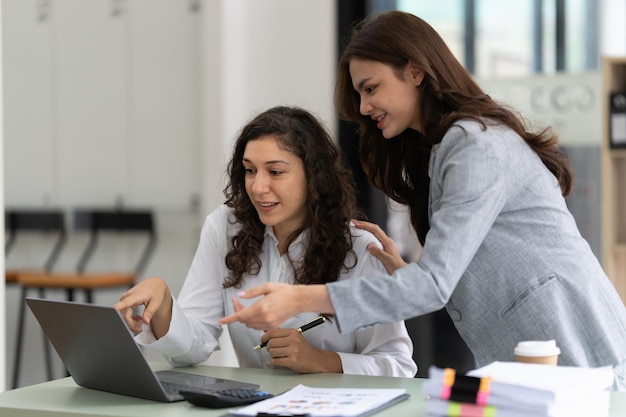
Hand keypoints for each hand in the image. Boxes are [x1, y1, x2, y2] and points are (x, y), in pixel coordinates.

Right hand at [114, 277, 171, 336]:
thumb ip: (150, 312)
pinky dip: (131, 319)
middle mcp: (127, 297)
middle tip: (142, 327)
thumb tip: (146, 322)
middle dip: (132, 324)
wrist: (154, 284)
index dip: (117, 309)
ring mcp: (124, 299)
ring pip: (123, 316)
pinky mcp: (124, 302)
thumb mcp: (156, 302)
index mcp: (136, 296)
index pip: (124, 303)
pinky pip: (124, 314)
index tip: (113, 312)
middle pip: (124, 315)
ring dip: (132, 322)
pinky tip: (138, 318)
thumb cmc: (155, 292)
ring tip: (142, 320)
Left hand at [219, 283, 333, 329]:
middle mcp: (264, 318)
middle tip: (238, 301)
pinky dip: (252, 321)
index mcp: (261, 307)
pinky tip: (254, 312)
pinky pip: (257, 326)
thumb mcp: (267, 287)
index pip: (240, 316)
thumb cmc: (285, 291)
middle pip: (243, 320)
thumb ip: (251, 292)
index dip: (228, 319)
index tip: (220, 321)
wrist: (299, 300)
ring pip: (249, 325)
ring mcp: (268, 323)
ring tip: (246, 306)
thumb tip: (239, 295)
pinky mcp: (272, 326)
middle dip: (237, 312)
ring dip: (244, 317)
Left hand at [260, 328, 341, 372]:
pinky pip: (275, 361)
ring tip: (279, 355)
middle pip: (271, 342)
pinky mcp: (292, 361)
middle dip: (268, 347)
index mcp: (293, 332)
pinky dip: (275, 362)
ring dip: (272, 355)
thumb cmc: (304, 349)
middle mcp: (293, 340)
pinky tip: (281, 361)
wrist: (316, 360)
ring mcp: (293, 351)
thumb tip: (265, 330)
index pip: (273, 332)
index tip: (263, 340)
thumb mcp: (294, 337)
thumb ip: (281, 333)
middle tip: (272, 349)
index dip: (265, 337)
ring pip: (272, 352)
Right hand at [352, 219, 407, 273]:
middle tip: (353, 222)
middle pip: (374, 228)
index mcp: (387, 241)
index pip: (375, 229)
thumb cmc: (396, 266)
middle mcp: (386, 240)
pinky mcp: (384, 246)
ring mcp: (385, 242)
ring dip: (365, 228)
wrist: (401, 270)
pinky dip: (367, 234)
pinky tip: (363, 235)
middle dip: (363, 224)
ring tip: (356, 226)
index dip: (365, 225)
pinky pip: (374, 237)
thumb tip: (368, 245)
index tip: (355, 224)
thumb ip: (378, 252)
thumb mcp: (387, 260)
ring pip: (374, 232)